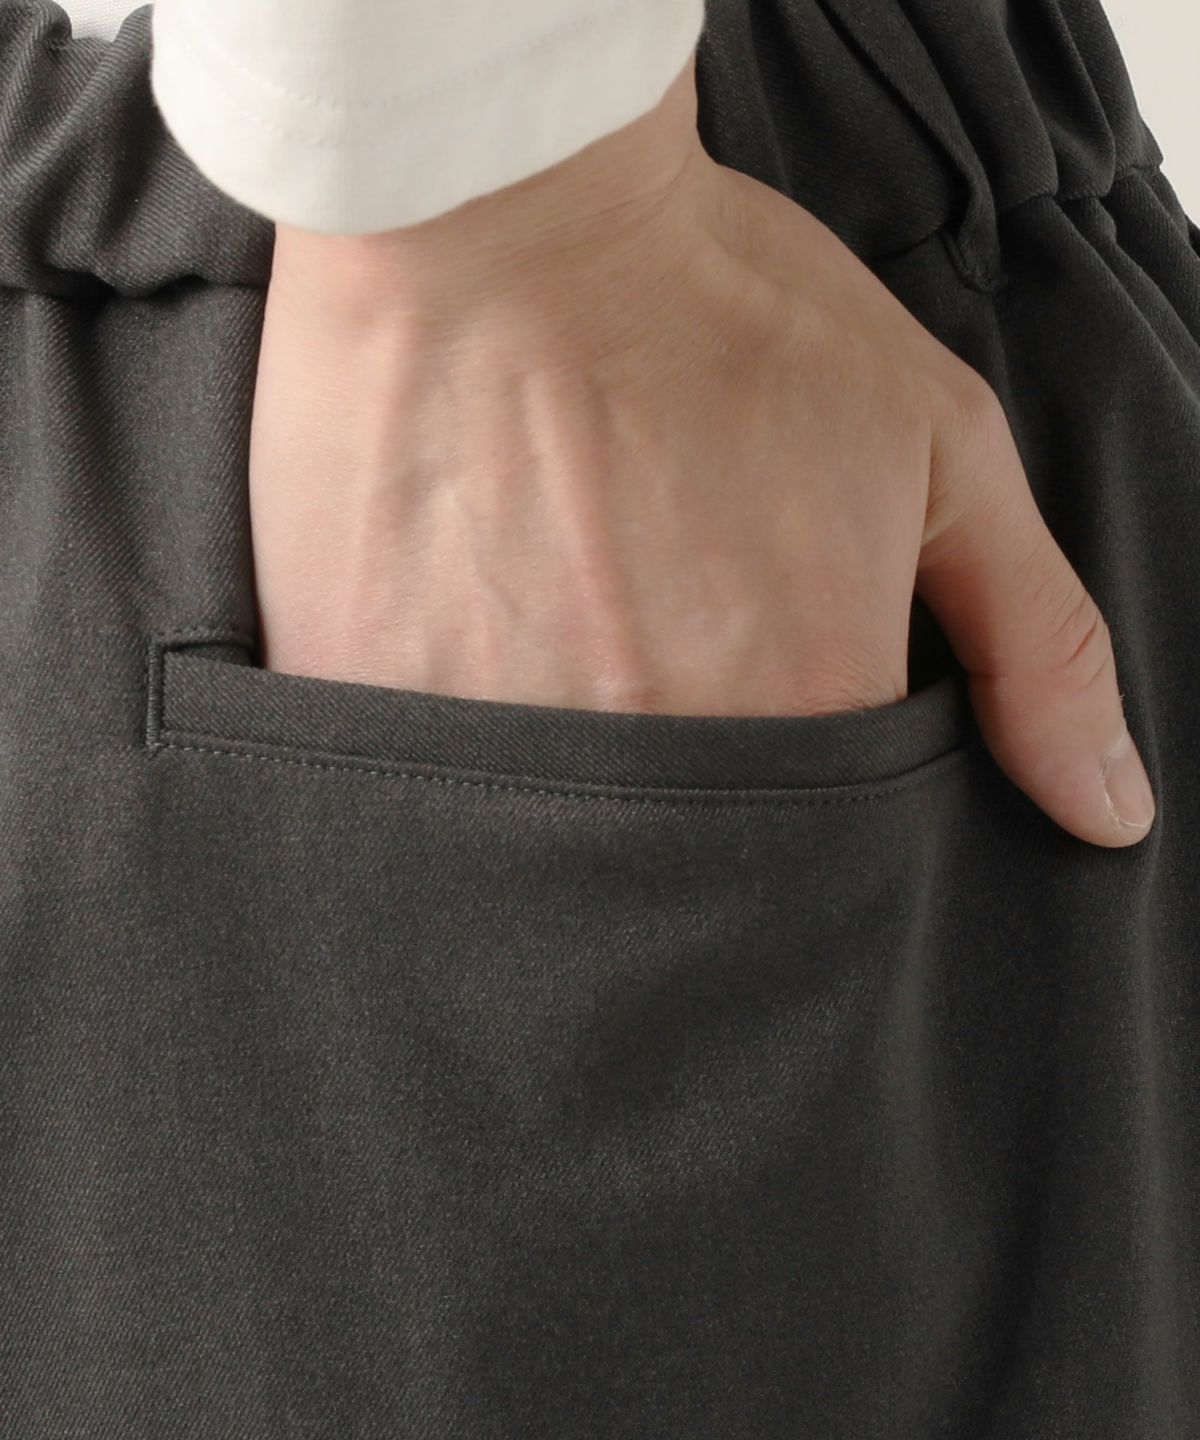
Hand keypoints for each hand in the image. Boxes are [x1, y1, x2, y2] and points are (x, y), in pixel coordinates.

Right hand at [247, 53, 1154, 846]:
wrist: (504, 215)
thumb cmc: (718, 310)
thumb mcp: (935, 447)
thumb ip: (1038, 645)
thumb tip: (1107, 809)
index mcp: (795, 710)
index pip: (816, 853)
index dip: (790, 778)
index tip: (747, 688)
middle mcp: (646, 755)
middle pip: (676, 859)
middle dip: (671, 763)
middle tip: (636, 630)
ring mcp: (492, 739)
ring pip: (542, 836)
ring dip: (558, 745)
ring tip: (550, 612)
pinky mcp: (361, 697)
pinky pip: (416, 779)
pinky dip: (445, 723)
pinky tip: (457, 615)